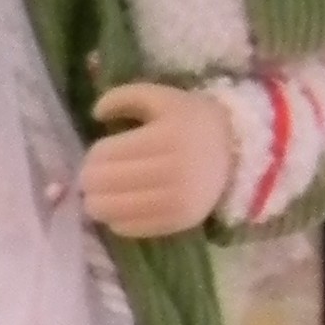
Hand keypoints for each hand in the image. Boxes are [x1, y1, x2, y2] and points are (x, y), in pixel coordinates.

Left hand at [80, 82, 237, 237]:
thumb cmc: (191, 121)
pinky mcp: (178, 223)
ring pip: (110, 210)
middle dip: (89, 179)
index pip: (105, 154)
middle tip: (91, 177)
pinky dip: (116, 220)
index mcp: (165, 137)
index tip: (96, 155)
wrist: (235, 152)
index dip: (92, 156)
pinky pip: (129, 228)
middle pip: (103, 183)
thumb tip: (95, 113)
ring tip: (99, 195)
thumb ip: (124, 96)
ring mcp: (175, 201)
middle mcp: (171, 171)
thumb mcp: (161, 97)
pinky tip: (119, 208)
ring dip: (96, 203)